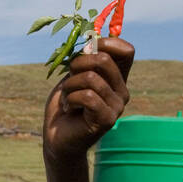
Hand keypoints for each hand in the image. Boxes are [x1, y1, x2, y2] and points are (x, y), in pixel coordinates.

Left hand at [41, 37, 134, 163]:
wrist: (56, 138)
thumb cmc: (64, 105)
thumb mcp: (73, 76)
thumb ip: (85, 60)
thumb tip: (91, 43)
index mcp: (117, 78)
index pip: (126, 50)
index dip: (105, 43)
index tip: (85, 50)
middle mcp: (122, 91)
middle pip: (104, 60)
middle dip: (77, 64)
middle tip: (68, 80)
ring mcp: (117, 106)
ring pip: (91, 78)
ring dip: (69, 86)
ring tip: (66, 99)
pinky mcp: (108, 119)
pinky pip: (87, 96)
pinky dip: (70, 100)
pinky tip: (68, 110)